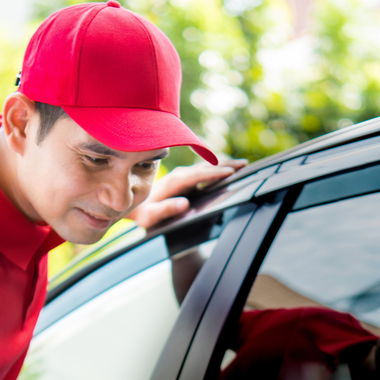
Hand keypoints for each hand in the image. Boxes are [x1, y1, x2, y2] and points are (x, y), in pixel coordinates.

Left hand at [125, 158, 247, 228]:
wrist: (135, 205)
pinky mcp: (186, 178)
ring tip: (242, 164)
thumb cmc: (144, 213)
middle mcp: (180, 174)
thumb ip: (166, 209)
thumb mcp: (151, 216)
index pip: (198, 175)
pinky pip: (204, 170)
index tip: (230, 173)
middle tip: (245, 164)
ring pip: (207, 166)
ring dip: (224, 164)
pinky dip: (218, 167)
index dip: (214, 173)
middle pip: (206, 167)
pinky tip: (228, 168)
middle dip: (225, 165)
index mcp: (174, 182)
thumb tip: (184, 204)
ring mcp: (183, 174)